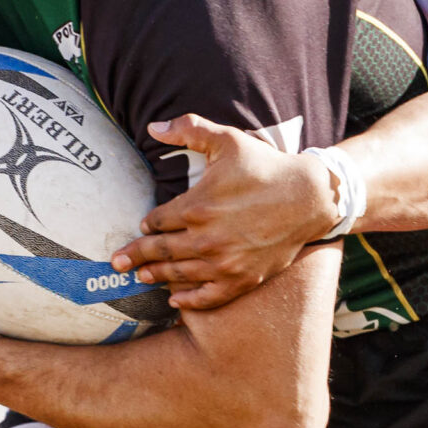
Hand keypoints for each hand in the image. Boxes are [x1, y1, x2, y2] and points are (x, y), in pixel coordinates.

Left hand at [110, 115, 335, 311]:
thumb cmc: (266, 166)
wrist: (309, 197)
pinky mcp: (242, 279)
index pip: (158, 221)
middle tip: (118, 262)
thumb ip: (188, 130)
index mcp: (197, 206)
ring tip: (141, 278)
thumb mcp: (227, 140)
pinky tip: (175, 300)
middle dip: (136, 256)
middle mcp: (206, 239)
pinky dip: (188, 301)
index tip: (145, 225)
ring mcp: (224, 263)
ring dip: (156, 276)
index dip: (148, 223)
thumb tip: (153, 126)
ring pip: (179, 274)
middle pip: (160, 251)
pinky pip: (208, 297)